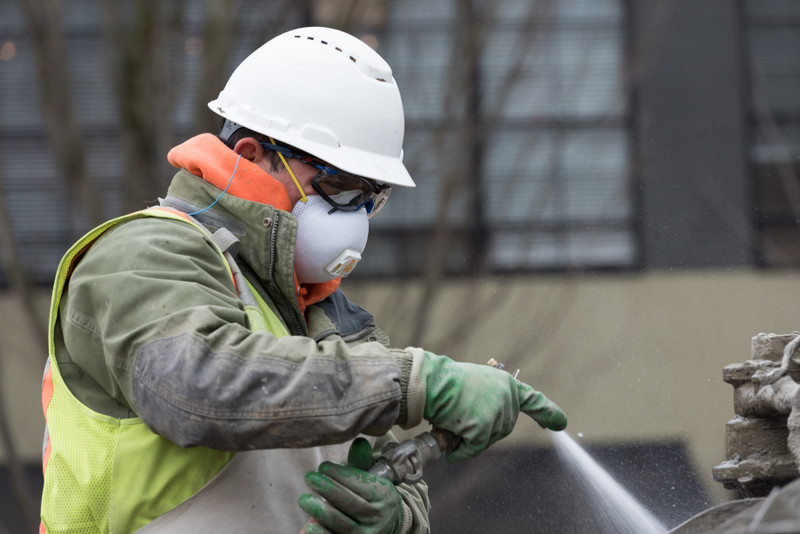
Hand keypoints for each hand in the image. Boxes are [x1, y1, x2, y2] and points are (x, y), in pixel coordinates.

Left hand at [299, 438, 403, 533]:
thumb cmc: (371, 497)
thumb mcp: (371, 478)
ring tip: (305, 499)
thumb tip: (358, 442)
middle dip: (328, 489)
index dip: (340, 474)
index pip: (360, 483)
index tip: (323, 467)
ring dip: (322, 512)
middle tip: (310, 478)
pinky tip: (310, 525)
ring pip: (343, 524)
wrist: (386, 525)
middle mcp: (378, 516)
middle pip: (351, 503)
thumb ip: (361, 461)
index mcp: (384, 495)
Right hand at [421, 351, 565, 461]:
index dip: (547, 412)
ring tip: (452, 421)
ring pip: (487, 440)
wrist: (431, 383)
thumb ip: (489, 399)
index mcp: (507, 384)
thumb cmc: (446, 382)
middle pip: (502, 429)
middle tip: (460, 419)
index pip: (532, 400)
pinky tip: (451, 447)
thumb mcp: (476, 383)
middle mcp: (508, 397)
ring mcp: (497, 413)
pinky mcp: (483, 427)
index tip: (561, 423)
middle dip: (483, 431)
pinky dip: (461, 452)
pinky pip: (473, 449)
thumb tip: (488, 425)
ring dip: (469, 439)